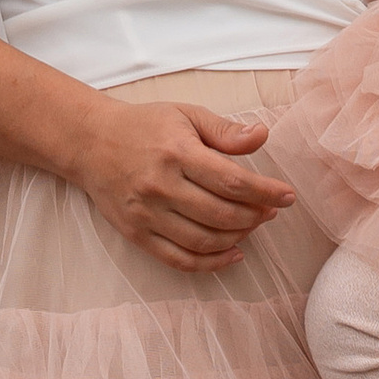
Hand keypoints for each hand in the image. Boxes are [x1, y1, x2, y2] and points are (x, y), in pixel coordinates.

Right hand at [66, 95, 292, 273]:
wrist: (90, 142)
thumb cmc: (144, 126)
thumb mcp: (185, 115)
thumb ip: (224, 130)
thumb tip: (263, 136)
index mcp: (176, 152)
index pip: (232, 181)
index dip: (266, 192)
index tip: (287, 196)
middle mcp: (161, 185)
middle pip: (222, 215)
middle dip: (255, 216)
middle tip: (270, 209)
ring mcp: (147, 214)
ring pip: (204, 241)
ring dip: (238, 238)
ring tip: (252, 225)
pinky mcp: (137, 234)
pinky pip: (180, 260)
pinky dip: (211, 263)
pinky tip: (233, 253)